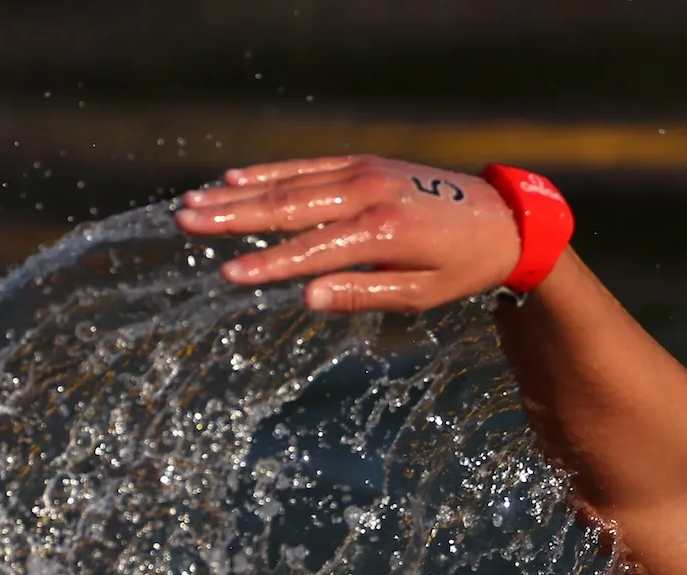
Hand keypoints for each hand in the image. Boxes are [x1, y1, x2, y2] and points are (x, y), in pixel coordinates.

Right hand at [174, 155, 523, 312]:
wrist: (501, 218)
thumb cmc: (462, 267)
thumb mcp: (422, 294)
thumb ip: (363, 294)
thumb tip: (307, 299)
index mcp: (384, 232)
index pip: (312, 251)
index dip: (267, 265)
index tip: (226, 276)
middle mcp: (369, 193)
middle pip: (289, 207)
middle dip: (234, 217)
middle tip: (184, 222)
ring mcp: (364, 172)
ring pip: (291, 183)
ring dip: (239, 194)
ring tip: (192, 203)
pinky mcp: (364, 163)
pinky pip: (308, 166)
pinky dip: (270, 172)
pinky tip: (234, 179)